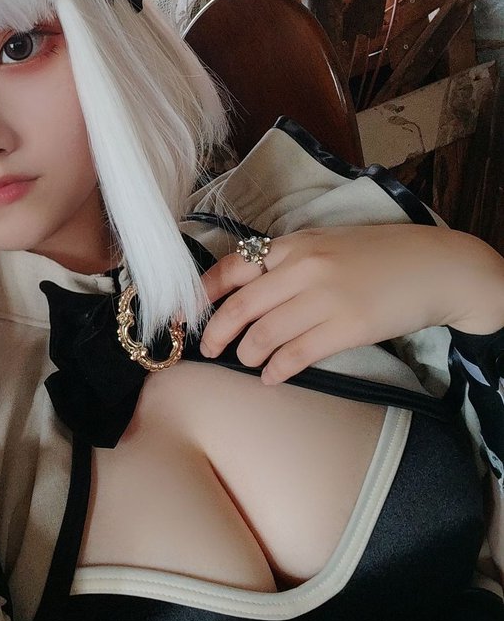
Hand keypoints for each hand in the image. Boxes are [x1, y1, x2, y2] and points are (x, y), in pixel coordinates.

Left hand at [198, 224, 503, 384]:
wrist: (433, 266)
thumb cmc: (377, 256)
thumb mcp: (326, 243)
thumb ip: (287, 261)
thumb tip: (244, 289)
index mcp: (295, 243)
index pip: (234, 266)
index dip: (205, 292)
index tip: (187, 313)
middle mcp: (305, 267)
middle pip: (242, 305)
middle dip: (217, 331)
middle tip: (208, 348)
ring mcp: (325, 297)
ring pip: (265, 333)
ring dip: (247, 354)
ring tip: (245, 362)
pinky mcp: (347, 327)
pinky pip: (297, 354)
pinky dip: (277, 369)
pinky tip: (271, 377)